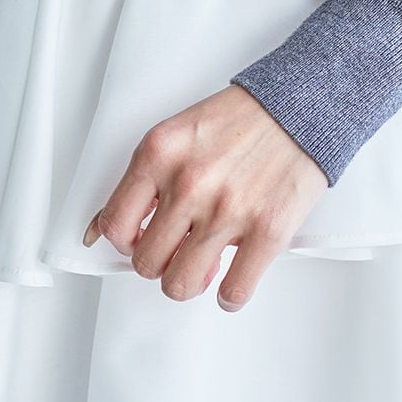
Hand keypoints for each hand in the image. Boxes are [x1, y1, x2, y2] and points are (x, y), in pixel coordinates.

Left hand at [81, 84, 328, 310]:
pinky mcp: (267, 230)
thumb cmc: (241, 120)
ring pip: (181, 284)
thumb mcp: (178, 134)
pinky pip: (234, 291)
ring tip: (206, 263)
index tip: (142, 239)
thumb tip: (100, 229)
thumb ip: (144, 179)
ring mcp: (228, 210)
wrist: (301, 107)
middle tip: (180, 249)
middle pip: (147, 263)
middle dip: (162, 262)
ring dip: (191, 280)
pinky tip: (235, 277)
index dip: (127, 242)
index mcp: (159, 154)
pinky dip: (231, 295)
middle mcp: (189, 183)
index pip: (115, 226)